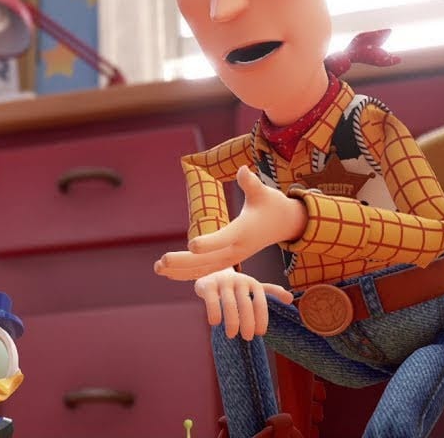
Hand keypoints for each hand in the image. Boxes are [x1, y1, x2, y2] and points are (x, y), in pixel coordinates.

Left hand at [155, 166, 306, 279]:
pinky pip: (207, 270)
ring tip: (157, 268)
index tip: (191, 244)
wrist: (286, 223)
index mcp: (245, 231)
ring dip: (181, 270)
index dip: (209, 242)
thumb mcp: (264, 192)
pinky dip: (188, 272)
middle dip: (185, 261)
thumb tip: (244, 170)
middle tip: (163, 260)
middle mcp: (238, 248)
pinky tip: (168, 273)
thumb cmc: (272, 204)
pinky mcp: (229, 259)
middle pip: (209, 259)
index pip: (225, 237)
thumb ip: (252, 184)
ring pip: (205, 268)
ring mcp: (234, 257)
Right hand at [194, 267, 293, 339]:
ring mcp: (223, 282)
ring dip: (232, 321)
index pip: (260, 303)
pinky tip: (215, 323)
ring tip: (231, 335)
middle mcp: (239, 281)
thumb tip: (290, 299)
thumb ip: (272, 292)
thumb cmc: (236, 285)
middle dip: (248, 323)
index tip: (260, 333)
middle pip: (246, 304)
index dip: (261, 319)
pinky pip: (212, 301)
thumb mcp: (254, 287)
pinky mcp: (208, 284)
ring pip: (229, 304)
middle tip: (247, 337)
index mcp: (253, 283)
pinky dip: (215, 313)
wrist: (211, 271)